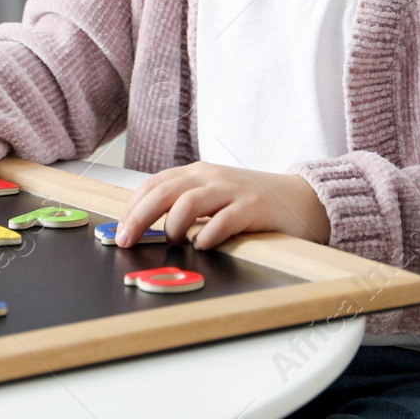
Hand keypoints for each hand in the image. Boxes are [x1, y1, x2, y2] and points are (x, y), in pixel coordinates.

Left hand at [112, 161, 330, 249]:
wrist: (300, 198)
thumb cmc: (251, 202)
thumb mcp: (213, 196)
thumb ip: (184, 206)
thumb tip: (145, 228)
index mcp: (197, 173)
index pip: (154, 184)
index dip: (132, 207)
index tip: (119, 231)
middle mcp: (210, 177)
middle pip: (163, 192)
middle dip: (138, 217)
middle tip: (125, 241)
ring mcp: (232, 190)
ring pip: (188, 202)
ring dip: (173, 226)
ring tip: (173, 241)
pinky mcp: (253, 208)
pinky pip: (222, 220)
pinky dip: (207, 235)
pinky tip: (203, 245)